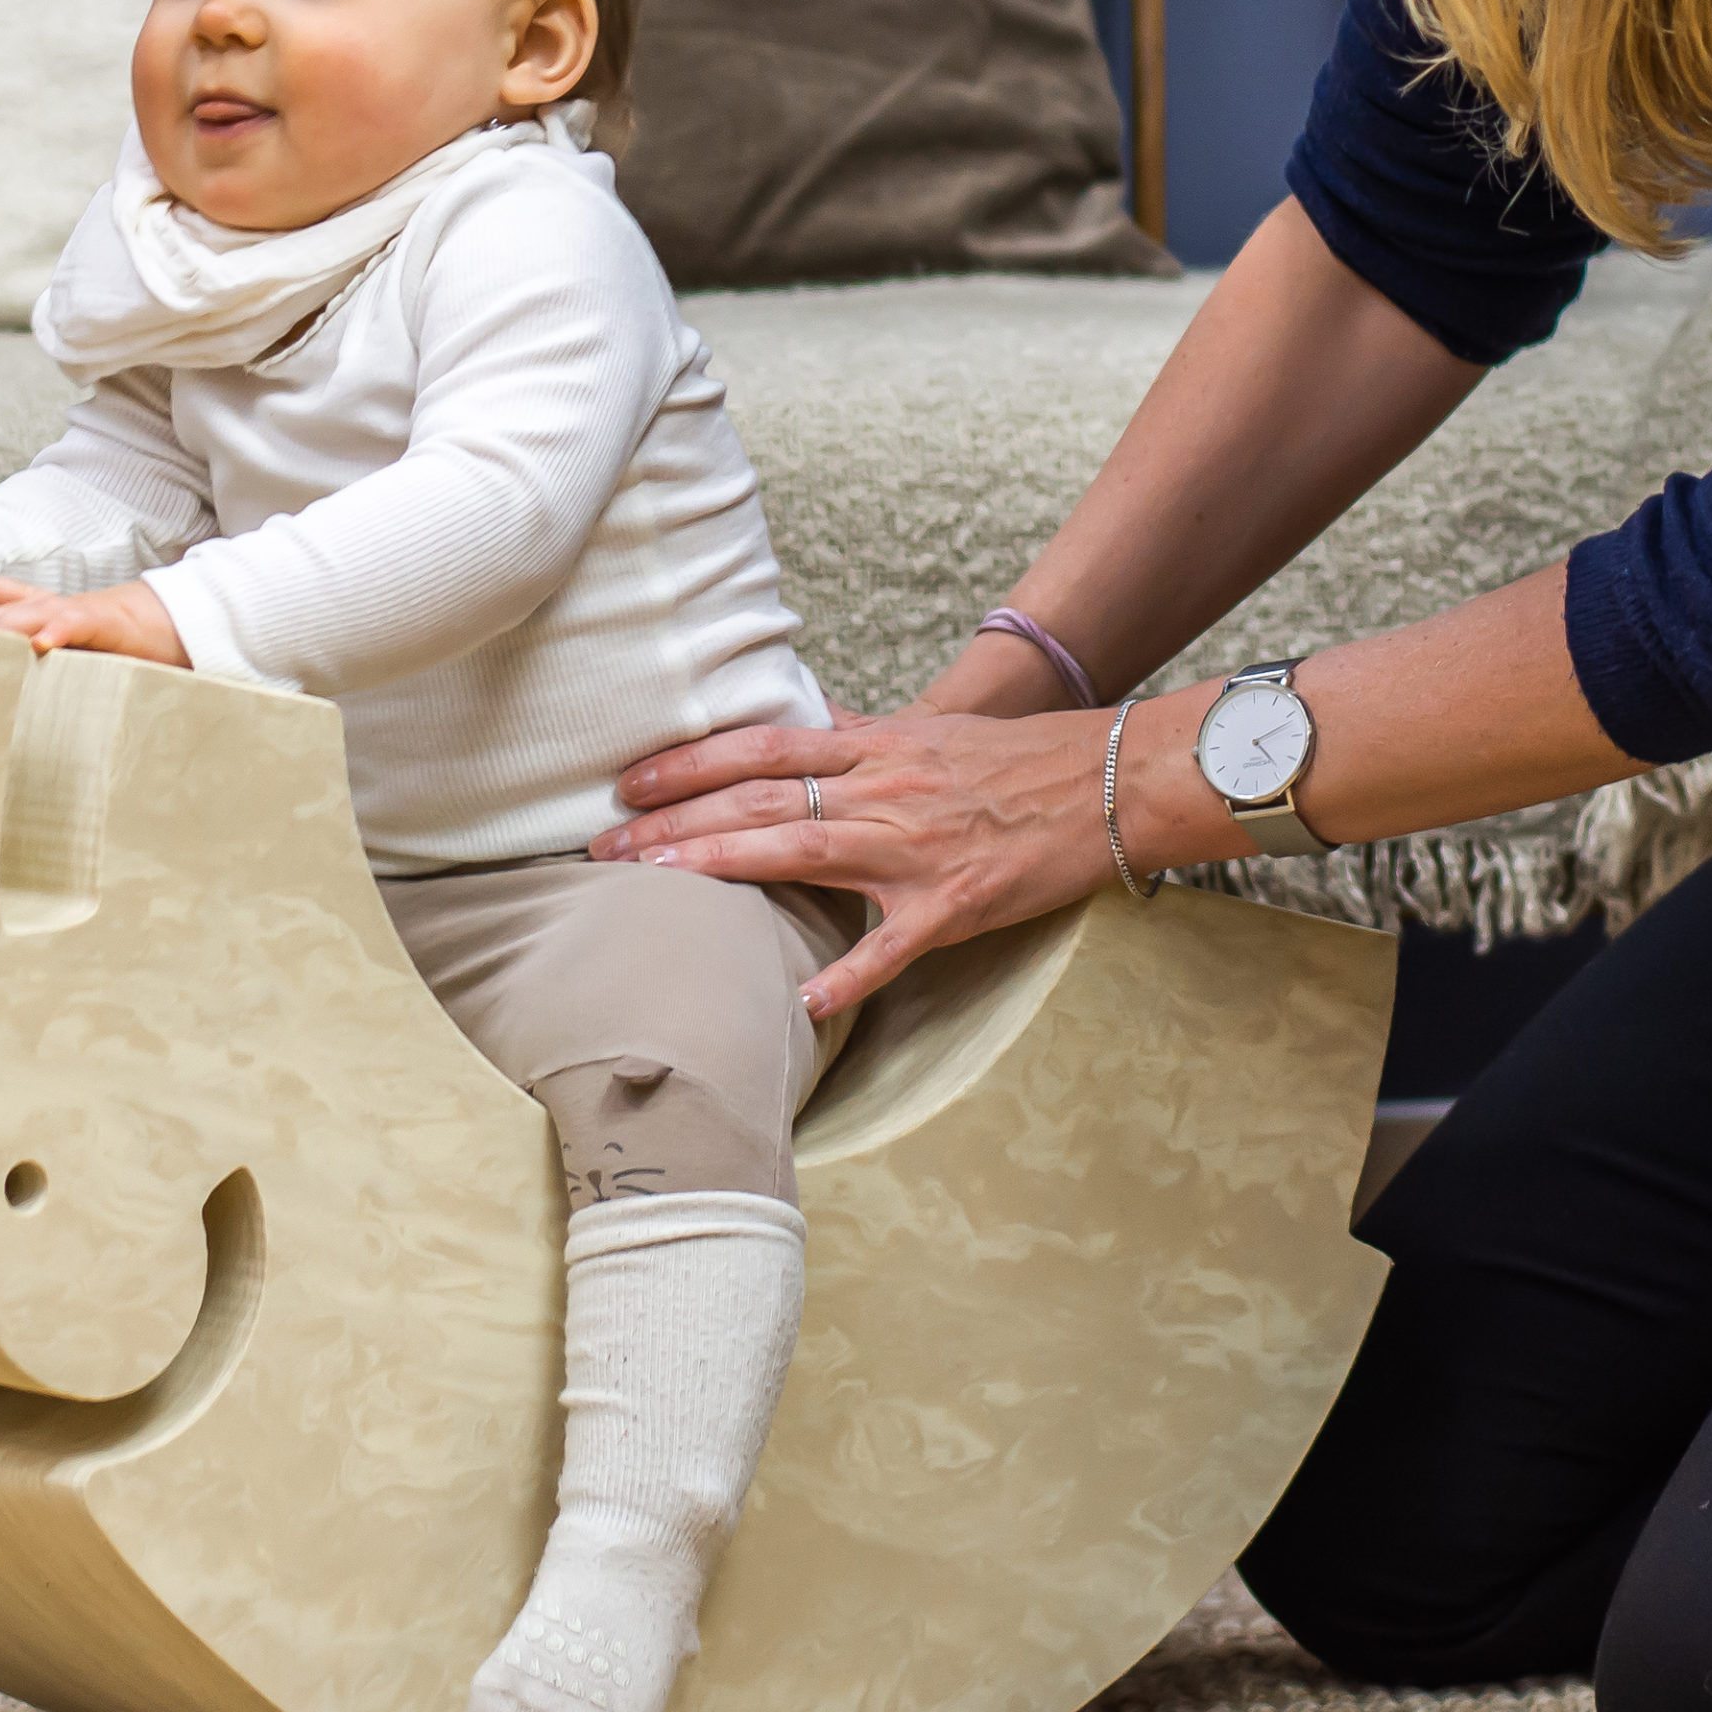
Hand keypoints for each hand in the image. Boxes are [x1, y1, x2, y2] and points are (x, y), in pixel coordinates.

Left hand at [0, 572, 190, 666]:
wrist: (186, 621)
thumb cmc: (136, 642)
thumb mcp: (87, 646)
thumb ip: (57, 658)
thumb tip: (28, 674)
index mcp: (58, 612)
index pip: (12, 596)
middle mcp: (64, 608)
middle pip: (9, 609)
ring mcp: (84, 614)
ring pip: (34, 613)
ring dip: (4, 624)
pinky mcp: (110, 624)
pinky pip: (79, 625)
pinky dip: (59, 631)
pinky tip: (40, 642)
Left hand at [594, 708, 1124, 1020]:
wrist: (1106, 780)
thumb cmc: (1015, 759)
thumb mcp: (930, 727)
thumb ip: (860, 728)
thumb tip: (805, 707)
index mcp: (874, 747)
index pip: (762, 746)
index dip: (691, 760)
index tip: (629, 779)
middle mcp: (882, 790)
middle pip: (761, 797)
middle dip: (677, 820)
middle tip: (605, 846)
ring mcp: (914, 848)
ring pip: (801, 851)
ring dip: (722, 866)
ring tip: (654, 885)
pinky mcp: (952, 903)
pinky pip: (890, 946)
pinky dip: (846, 976)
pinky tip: (799, 1004)